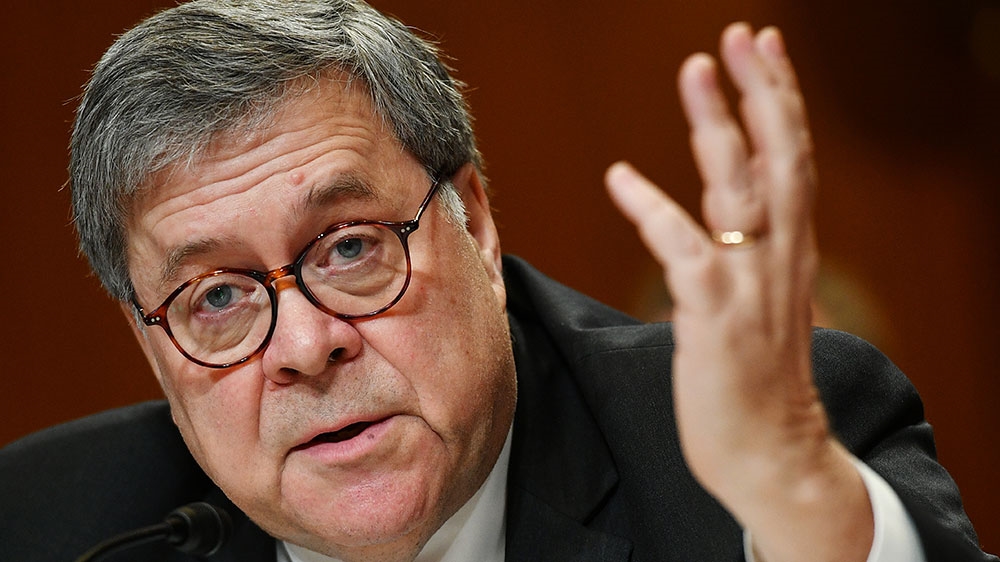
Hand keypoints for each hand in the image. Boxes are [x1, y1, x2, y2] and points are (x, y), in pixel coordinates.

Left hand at [606, 23, 871, 561]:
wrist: (772, 454)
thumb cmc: (758, 381)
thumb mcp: (761, 306)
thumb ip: (748, 256)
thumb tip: (724, 221)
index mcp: (790, 253)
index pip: (792, 161)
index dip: (779, 101)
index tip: (762, 48)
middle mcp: (779, 260)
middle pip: (780, 158)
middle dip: (762, 91)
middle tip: (739, 35)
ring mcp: (750, 287)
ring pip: (741, 190)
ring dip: (718, 126)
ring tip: (697, 70)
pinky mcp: (715, 319)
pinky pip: (682, 250)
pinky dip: (653, 209)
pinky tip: (620, 176)